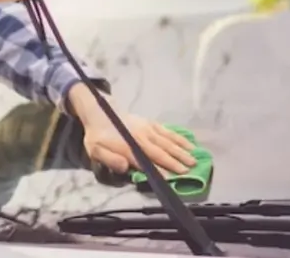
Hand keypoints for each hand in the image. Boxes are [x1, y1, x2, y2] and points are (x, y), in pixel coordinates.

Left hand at [69, 86, 196, 175]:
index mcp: (127, 147)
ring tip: (194, 161)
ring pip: (168, 141)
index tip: (173, 178)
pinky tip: (190, 145)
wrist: (100, 111)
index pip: (146, 161)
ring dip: (181, 151)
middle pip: (161, 151)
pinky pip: (168, 132)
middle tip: (190, 171)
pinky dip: (180, 139)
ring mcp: (148, 129)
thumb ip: (109, 159)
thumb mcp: (94, 150)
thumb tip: (125, 167)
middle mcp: (141, 137)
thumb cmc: (98, 136)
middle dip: (176, 162)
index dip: (159, 170)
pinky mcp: (152, 124)